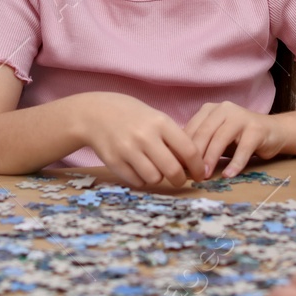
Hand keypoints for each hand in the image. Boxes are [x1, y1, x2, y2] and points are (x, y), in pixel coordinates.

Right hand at [78, 94, 205, 188]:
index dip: (198, 167)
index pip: (189, 150)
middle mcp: (145, 136)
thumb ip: (173, 138)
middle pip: (173, 170)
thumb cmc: (132, 116)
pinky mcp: (113, 162)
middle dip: (180, 179)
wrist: (94, 113)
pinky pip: (137, 182)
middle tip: (179, 179)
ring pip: (155, 178)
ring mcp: (127, 149)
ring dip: (158, 178)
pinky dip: (142, 179)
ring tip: (154, 168)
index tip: (201, 174)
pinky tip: (138, 168)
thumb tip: (193, 164)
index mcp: (160, 122)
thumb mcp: (155, 118)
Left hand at [184, 101, 284, 177]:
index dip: (182, 149)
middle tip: (190, 174)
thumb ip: (199, 144)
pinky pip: (243, 148)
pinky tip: (228, 175)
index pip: (191, 129)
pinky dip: (235, 164)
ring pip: (221, 139)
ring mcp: (241, 117)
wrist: (272, 132)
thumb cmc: (238, 138)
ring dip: (211, 159)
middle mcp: (224, 109)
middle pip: (204, 133)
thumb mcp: (215, 138)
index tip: (177, 167)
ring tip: (205, 176)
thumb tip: (177, 163)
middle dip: (195, 155)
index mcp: (209, 109)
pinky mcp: (256, 129)